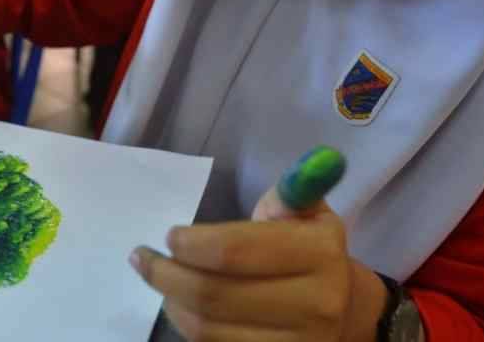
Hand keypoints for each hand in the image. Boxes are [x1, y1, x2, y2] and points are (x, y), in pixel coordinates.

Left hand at [131, 152, 386, 341]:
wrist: (342, 309)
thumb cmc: (306, 247)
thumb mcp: (305, 212)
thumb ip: (292, 192)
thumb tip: (318, 159)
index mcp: (320, 254)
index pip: (235, 251)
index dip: (192, 244)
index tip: (170, 235)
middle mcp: (315, 305)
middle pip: (213, 294)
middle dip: (166, 273)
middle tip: (142, 256)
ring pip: (206, 326)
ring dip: (170, 298)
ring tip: (155, 275)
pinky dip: (185, 322)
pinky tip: (176, 301)